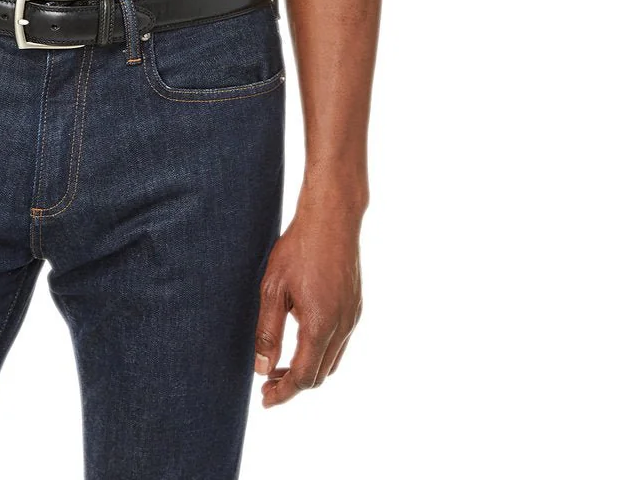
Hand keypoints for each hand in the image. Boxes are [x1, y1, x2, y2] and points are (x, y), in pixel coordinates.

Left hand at [253, 201, 363, 406]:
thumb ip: (268, 331)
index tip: (265, 399)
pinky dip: (320, 353)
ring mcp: (353, 317)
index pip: (302, 376)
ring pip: (332, 361)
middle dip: (293, 384)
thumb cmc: (298, 248)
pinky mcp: (356, 306)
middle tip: (267, 384)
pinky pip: (340, 343)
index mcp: (320, 325)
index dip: (283, 392)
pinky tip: (301, 341)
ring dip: (308, 370)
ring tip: (281, 366)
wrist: (332, 218)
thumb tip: (262, 368)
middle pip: (319, 375)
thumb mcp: (273, 289)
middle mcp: (342, 327)